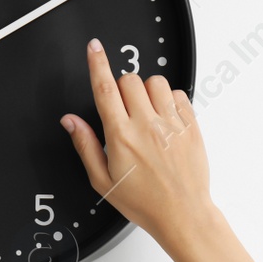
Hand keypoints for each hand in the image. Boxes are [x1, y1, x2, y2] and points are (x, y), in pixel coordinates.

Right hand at [60, 38, 218, 256]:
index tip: (94, 48)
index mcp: (122, 137)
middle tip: (123, 110)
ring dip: (146, 90)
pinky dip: (169, 99)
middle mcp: (147, 125)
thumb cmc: (144, 202)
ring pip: (156, 81)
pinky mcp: (191, 126)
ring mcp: (172, 124)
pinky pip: (179, 94)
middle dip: (121, 88)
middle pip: (130, 80)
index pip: (105, 89)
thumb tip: (71, 121)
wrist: (183, 214)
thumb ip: (85, 145)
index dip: (97, 64)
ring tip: (145, 113)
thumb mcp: (102, 180)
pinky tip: (163, 119)